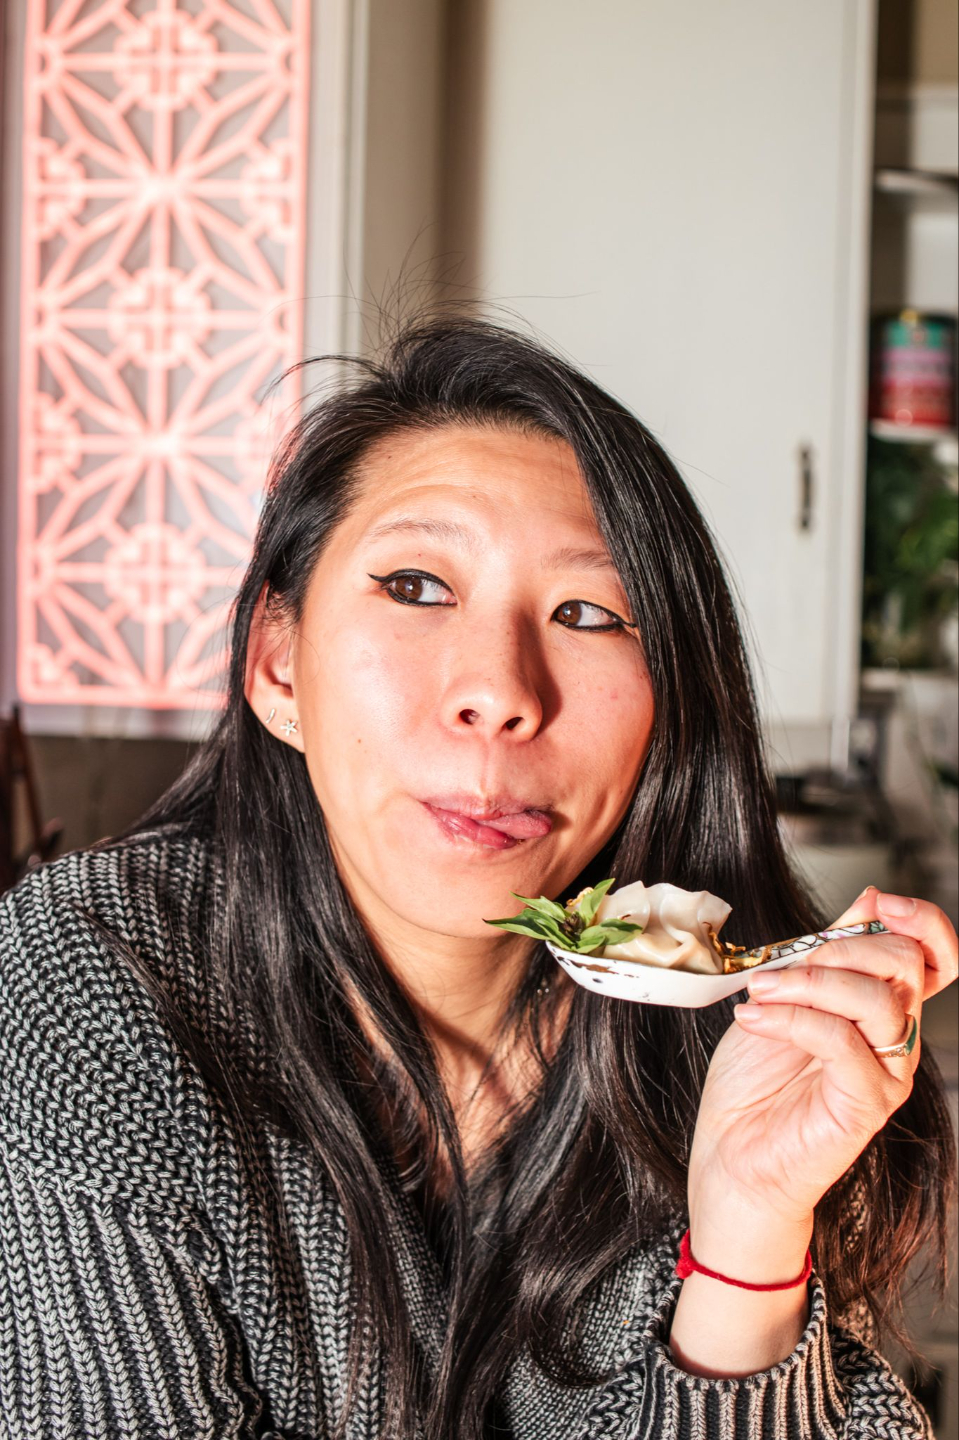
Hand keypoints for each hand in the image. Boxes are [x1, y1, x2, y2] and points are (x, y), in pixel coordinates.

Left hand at [685, 888, 957, 1280]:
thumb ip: (824, 952)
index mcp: (881, 1008)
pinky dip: (792, 1018)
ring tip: (759, 993)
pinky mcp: (865, 1105)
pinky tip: (754, 1018)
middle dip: (841, 946)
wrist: (731, 1158)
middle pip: (907, 966)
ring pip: (879, 1000)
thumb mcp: (784, 996)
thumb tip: (869, 900)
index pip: (934, 957)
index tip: (880, 903)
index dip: (922, 922)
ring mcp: (886, 1073)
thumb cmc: (755, 1084)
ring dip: (808, 980)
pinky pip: (843, 1041)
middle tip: (781, 965)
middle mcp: (895, 1039)